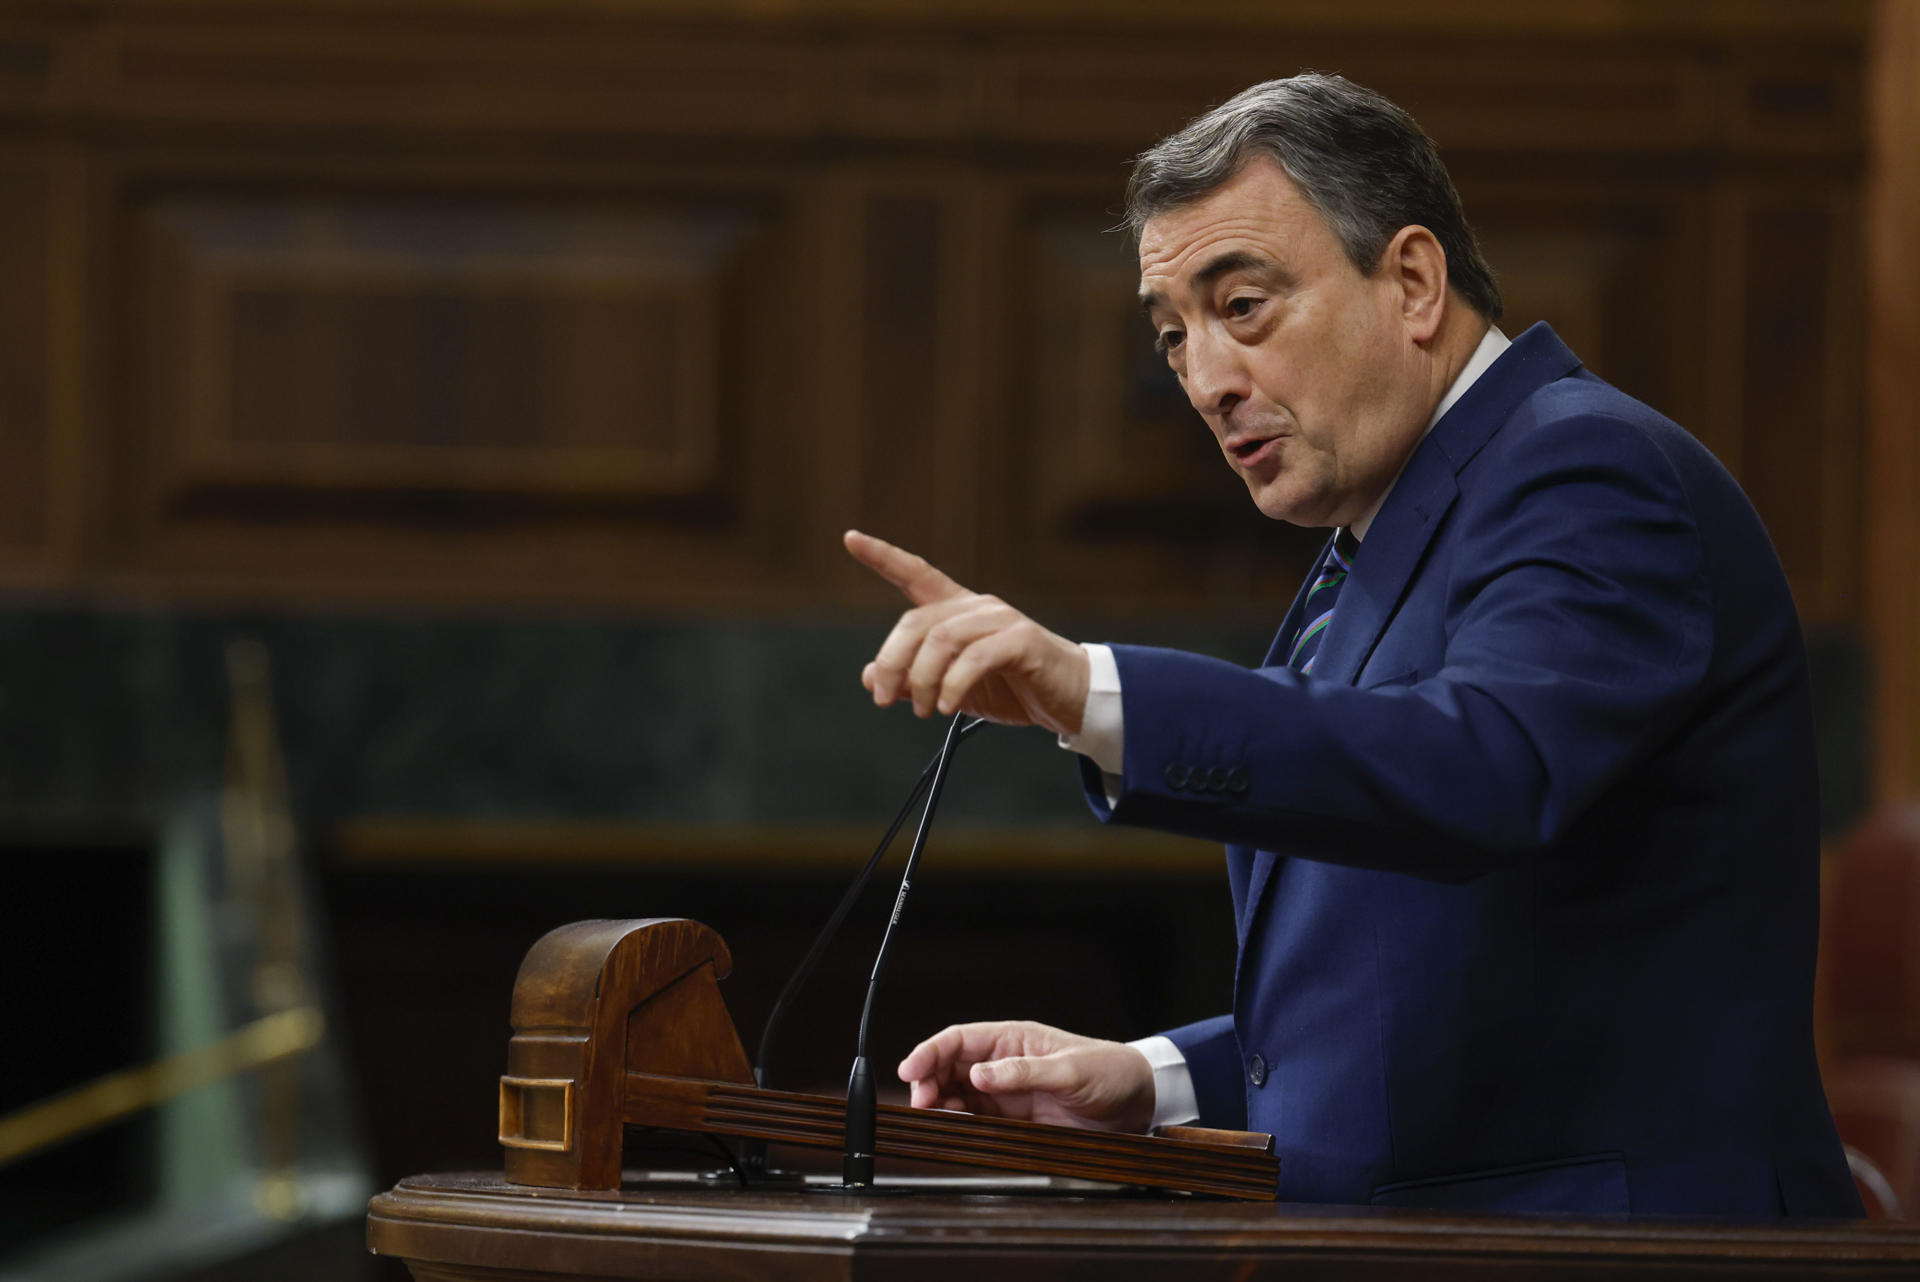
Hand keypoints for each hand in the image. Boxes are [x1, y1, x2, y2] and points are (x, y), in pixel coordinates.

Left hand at [844, 530, 1089, 734]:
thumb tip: (869, 676)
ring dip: (922, 680)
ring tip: (924, 710)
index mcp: (958, 611)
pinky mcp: (1021, 641)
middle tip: (883, 698)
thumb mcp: (953, 689)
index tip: (851, 539)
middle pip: (916, 622)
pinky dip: (953, 685)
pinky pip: (974, 658)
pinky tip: (948, 706)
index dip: (882, 557)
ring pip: (941, 640)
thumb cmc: (1013, 687)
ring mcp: (1001, 620)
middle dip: (892, 661)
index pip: (916, 575)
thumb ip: (913, 682)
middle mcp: (977, 607)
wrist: (1070, 699)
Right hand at [896, 1020, 1155, 1132]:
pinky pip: (977, 1121)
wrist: (1139, 1102)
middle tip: (922, 1104)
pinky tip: (956, 1132)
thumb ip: (1023, 1073)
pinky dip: (960, 1126)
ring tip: (936, 1119)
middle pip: (950, 1069)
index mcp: (1013, 1040)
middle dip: (928, 1082)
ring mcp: (1007, 1093)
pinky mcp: (1014, 1120)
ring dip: (941, 1106)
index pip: (959, 1040)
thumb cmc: (1109, 1072)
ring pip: (957, 1096)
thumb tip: (978, 1074)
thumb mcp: (1069, 1071)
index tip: (910, 1070)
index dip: (930, 1052)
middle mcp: (1004, 1065)